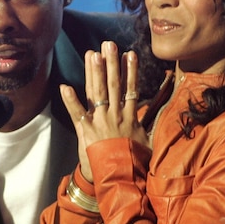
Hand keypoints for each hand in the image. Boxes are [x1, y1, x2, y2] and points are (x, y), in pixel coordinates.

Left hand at [60, 41, 148, 181]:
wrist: (118, 178)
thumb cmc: (132, 161)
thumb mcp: (146, 142)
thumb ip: (148, 124)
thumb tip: (160, 112)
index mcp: (129, 117)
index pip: (130, 89)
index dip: (130, 71)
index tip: (129, 54)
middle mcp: (115, 116)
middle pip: (113, 85)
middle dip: (111, 63)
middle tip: (109, 44)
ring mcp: (101, 122)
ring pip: (98, 93)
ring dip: (94, 72)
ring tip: (93, 53)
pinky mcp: (87, 131)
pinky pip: (77, 113)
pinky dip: (71, 100)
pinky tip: (64, 86)